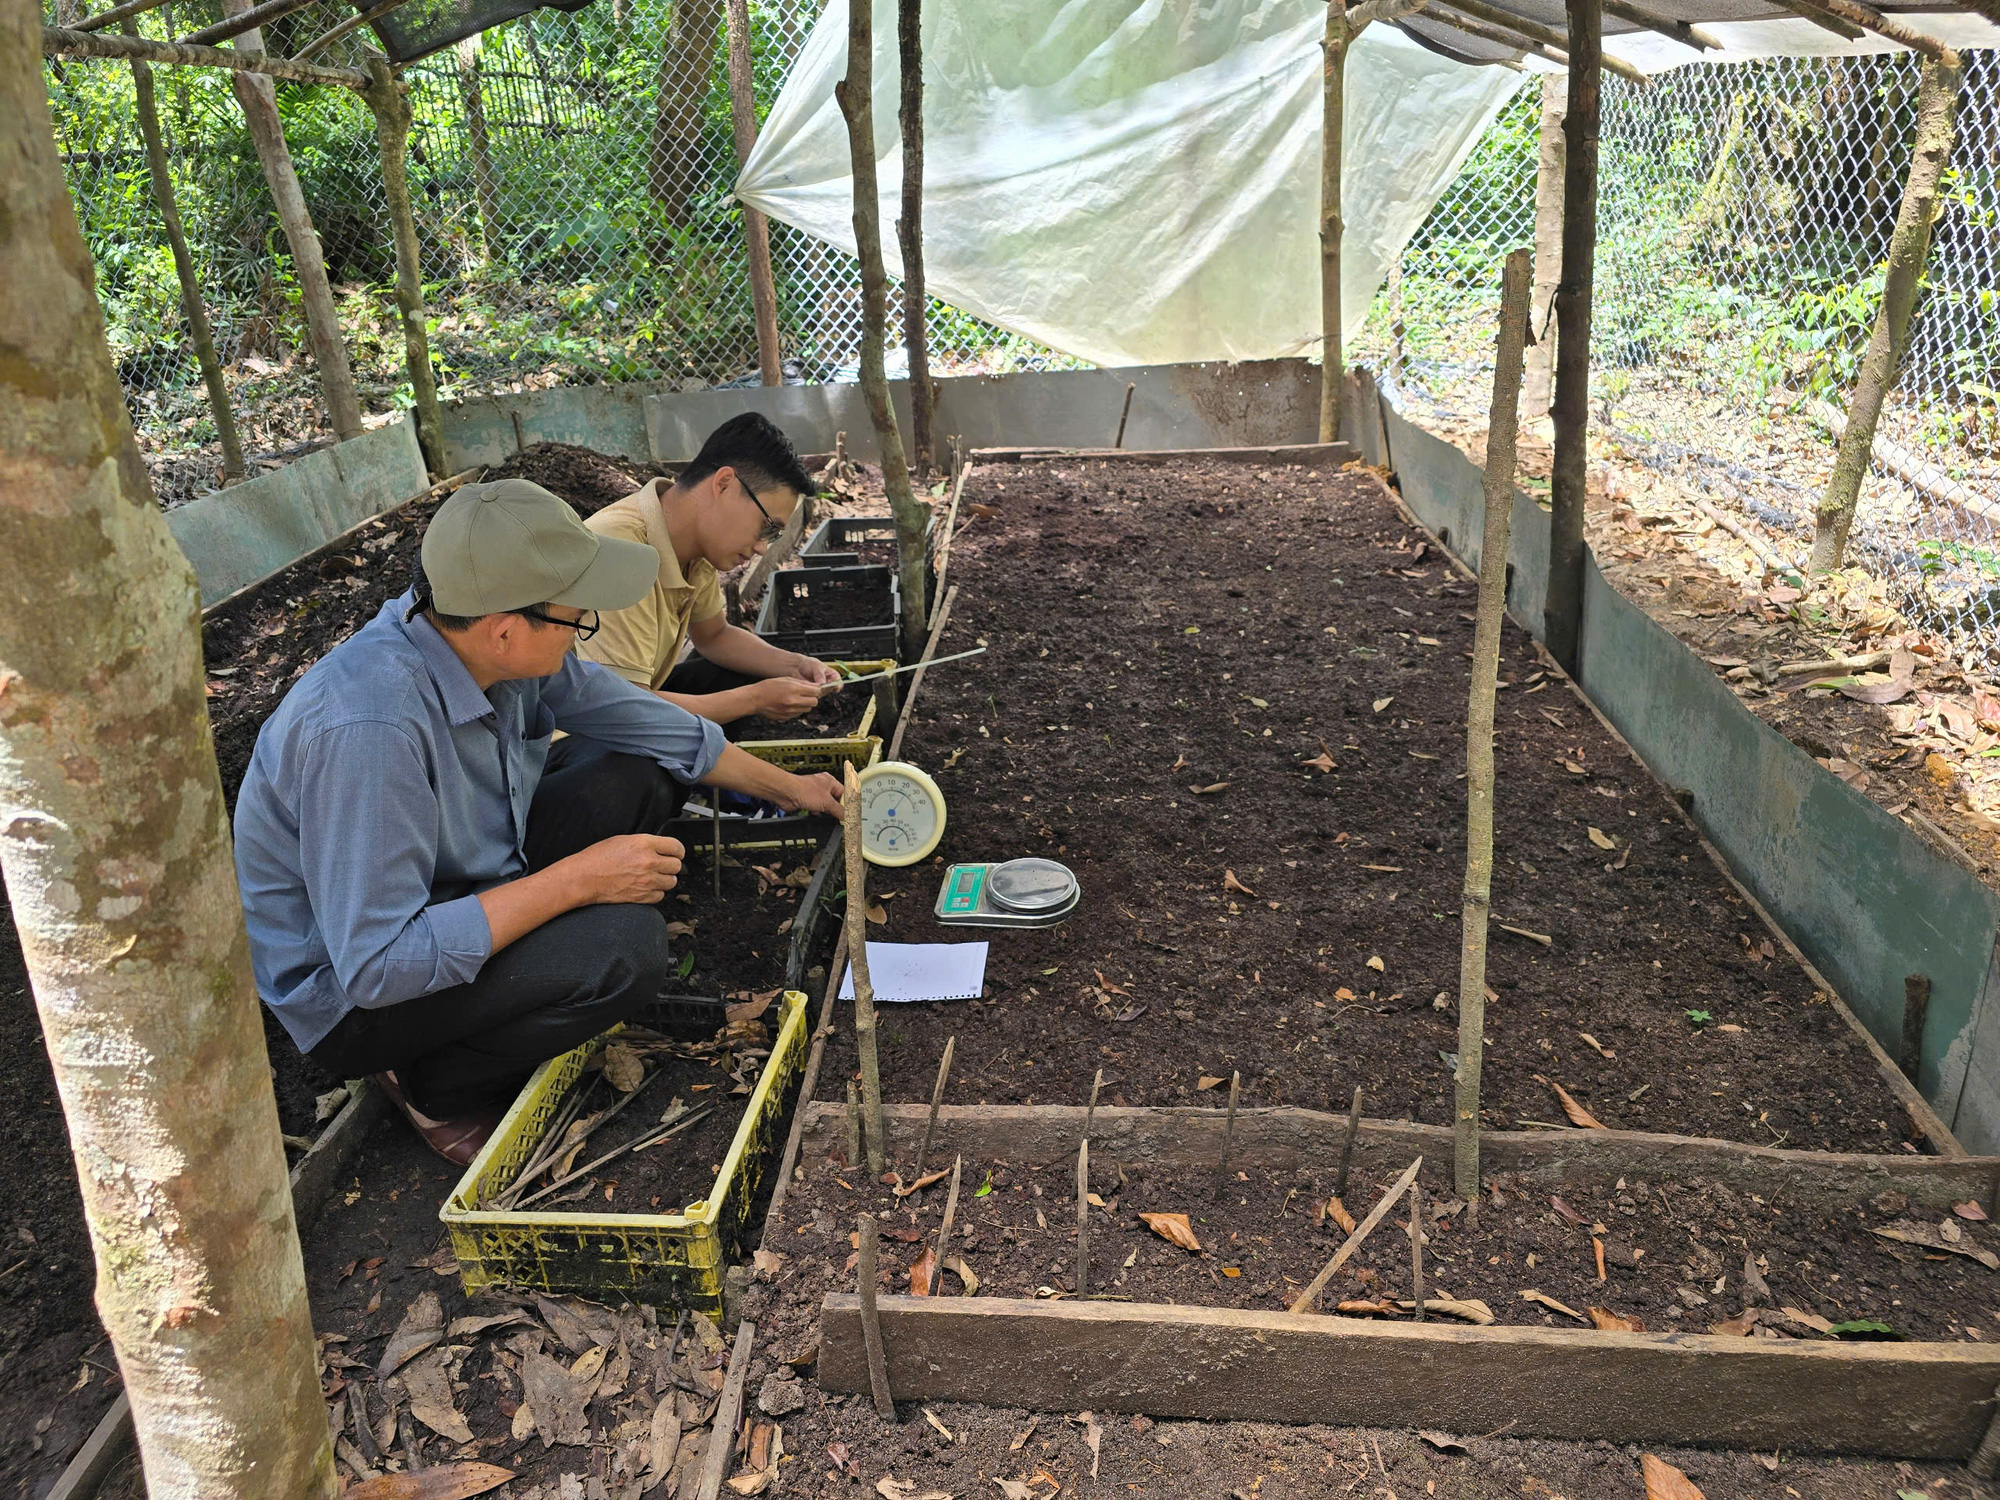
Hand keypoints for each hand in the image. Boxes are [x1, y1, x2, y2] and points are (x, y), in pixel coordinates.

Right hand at [560, 834, 683, 904]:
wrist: (584, 877)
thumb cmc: (597, 858)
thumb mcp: (623, 840)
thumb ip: (645, 844)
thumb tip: (659, 849)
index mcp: (644, 844)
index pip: (676, 846)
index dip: (678, 850)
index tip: (676, 853)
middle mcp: (649, 862)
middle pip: (677, 865)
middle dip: (671, 865)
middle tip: (663, 865)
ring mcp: (646, 881)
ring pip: (671, 882)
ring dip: (665, 879)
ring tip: (653, 877)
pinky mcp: (642, 896)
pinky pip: (660, 896)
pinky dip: (656, 893)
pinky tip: (646, 887)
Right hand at [749, 676, 823, 721]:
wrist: (755, 699)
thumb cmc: (768, 687)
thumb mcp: (785, 679)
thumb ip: (802, 683)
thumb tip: (815, 686)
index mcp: (794, 689)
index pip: (816, 692)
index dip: (816, 690)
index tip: (814, 689)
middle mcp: (793, 701)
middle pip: (814, 702)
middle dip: (812, 698)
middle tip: (806, 694)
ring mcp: (790, 711)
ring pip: (808, 709)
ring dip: (805, 704)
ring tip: (796, 699)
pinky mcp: (787, 717)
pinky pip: (799, 714)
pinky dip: (798, 709)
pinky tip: (790, 704)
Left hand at [772, 771, 842, 817]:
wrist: (786, 793)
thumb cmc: (803, 789)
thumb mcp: (827, 802)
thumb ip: (839, 810)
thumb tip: (847, 816)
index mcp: (830, 781)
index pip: (844, 793)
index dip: (847, 804)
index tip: (849, 813)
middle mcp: (822, 786)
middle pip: (834, 800)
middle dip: (835, 809)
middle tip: (840, 816)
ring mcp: (814, 793)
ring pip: (824, 805)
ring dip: (825, 811)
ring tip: (826, 814)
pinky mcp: (806, 801)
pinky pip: (815, 808)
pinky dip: (816, 812)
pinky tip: (815, 813)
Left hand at [789, 655, 843, 694]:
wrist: (798, 667)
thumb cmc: (809, 664)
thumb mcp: (816, 666)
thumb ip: (820, 675)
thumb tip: (822, 684)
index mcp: (833, 676)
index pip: (839, 683)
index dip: (837, 686)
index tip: (833, 687)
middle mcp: (829, 684)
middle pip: (829, 690)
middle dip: (823, 687)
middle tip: (815, 683)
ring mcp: (822, 689)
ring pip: (821, 693)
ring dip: (815, 689)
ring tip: (808, 682)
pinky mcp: (814, 693)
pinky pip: (814, 695)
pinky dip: (810, 691)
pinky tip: (806, 685)